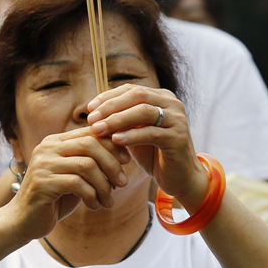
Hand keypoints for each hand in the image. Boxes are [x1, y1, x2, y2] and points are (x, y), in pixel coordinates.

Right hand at [10, 128, 128, 240]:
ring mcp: (43, 164)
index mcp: (55, 141)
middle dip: (112, 164)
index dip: (113, 145)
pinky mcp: (42, 183)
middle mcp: (47, 148)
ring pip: (86, 165)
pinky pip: (77, 184)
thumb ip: (90, 163)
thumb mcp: (75, 176)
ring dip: (104, 185)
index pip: (90, 133)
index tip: (126, 161)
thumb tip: (123, 154)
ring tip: (109, 200)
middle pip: (90, 144)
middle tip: (122, 183)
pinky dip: (92, 196)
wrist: (24, 220)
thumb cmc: (54, 198)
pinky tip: (95, 206)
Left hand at [86, 84, 207, 209]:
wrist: (178, 178)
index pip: (130, 89)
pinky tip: (115, 140)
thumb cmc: (153, 154)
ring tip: (98, 129)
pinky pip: (151, 133)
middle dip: (111, 107)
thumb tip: (91, 111)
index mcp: (161, 97)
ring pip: (144, 112)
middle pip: (137, 96)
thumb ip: (119, 119)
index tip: (88, 109)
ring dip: (118, 120)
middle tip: (91, 119)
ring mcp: (178, 119)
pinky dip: (131, 135)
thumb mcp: (133, 132)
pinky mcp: (179, 138)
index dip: (108, 97)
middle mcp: (172, 104)